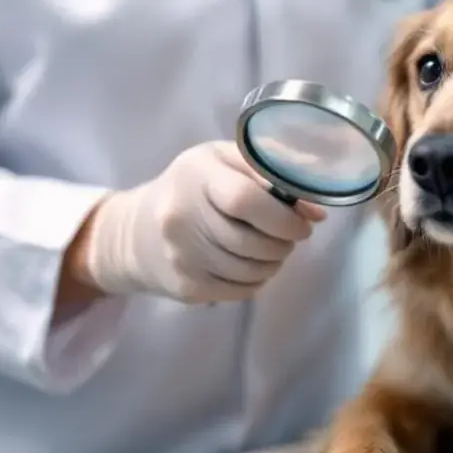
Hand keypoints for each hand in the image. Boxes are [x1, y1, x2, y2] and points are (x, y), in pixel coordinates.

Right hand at [79, 140, 325, 302]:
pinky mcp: (186, 286)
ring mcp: (181, 256)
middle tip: (289, 236)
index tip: (300, 223)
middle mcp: (181, 216)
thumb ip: (272, 174)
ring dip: (274, 262)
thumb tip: (316, 211)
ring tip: (271, 249)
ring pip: (252, 270)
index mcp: (197, 174)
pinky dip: (257, 280)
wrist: (136, 232)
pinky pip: (241, 290)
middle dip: (284, 242)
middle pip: (253, 242)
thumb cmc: (193, 188)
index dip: (283, 217)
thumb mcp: (224, 161)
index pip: (246, 199)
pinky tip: (250, 265)